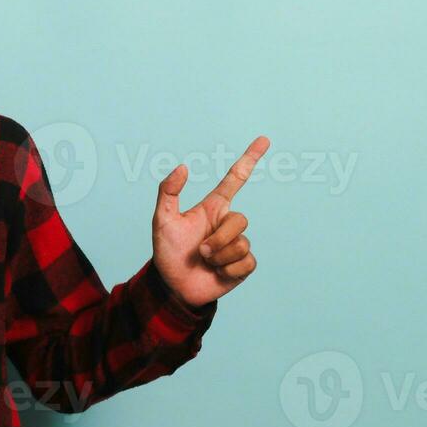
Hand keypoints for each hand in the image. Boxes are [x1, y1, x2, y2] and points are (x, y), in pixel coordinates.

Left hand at [151, 136, 269, 308]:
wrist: (172, 286)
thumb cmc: (168, 252)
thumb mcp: (162, 220)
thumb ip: (168, 192)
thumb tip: (182, 167)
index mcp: (213, 208)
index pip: (235, 179)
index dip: (249, 159)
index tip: (264, 140)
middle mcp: (227, 223)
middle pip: (240, 220)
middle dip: (219, 238)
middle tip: (200, 251)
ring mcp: (237, 244)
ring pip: (242, 243)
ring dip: (219, 256)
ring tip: (205, 262)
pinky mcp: (243, 265)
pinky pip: (246, 262)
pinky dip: (228, 270)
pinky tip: (217, 273)